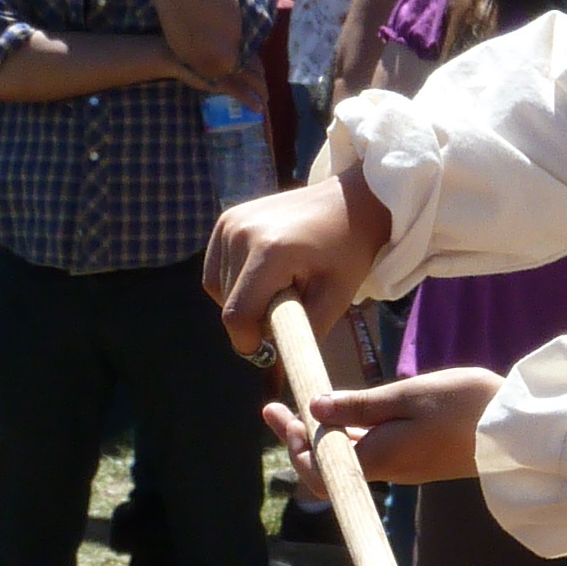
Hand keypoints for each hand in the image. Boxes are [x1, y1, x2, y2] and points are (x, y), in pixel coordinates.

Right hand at [203, 168, 392, 351]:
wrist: (349, 202)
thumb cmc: (349, 251)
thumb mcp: (336, 297)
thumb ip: (305, 331)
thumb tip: (275, 363)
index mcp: (270, 251)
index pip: (237, 315)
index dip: (249, 343)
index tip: (269, 350)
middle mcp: (240, 233)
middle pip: (227, 304)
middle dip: (253, 320)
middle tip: (288, 309)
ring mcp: (229, 223)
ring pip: (218, 289)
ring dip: (242, 300)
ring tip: (279, 287)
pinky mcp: (225, 220)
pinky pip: (217, 269)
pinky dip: (235, 282)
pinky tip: (265, 275)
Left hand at [267, 369, 501, 489]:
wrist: (520, 430)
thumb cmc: (467, 405)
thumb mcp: (408, 395)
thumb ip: (360, 403)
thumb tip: (314, 409)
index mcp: (380, 458)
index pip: (321, 469)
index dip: (294, 445)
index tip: (279, 412)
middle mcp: (389, 470)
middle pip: (330, 467)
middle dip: (298, 440)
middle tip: (276, 408)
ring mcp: (406, 466)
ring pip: (349, 459)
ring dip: (322, 436)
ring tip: (302, 407)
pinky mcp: (420, 458)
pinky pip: (373, 452)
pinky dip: (349, 435)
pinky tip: (345, 414)